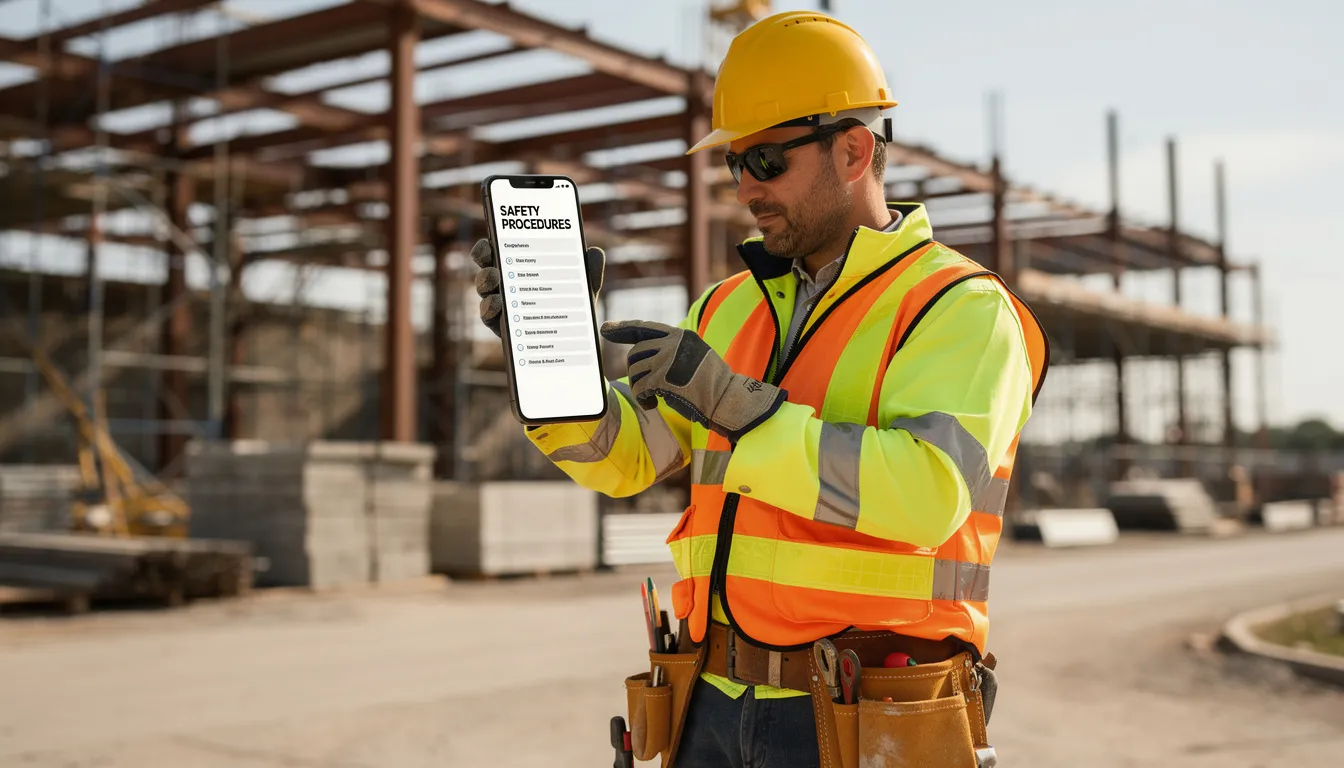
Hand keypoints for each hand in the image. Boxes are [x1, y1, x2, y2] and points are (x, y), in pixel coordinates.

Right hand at [471, 237, 605, 337]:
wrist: (573, 343)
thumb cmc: (573, 307)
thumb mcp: (584, 289)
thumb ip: (590, 272)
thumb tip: (596, 252)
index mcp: (520, 269)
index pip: (497, 252)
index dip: (488, 245)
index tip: (491, 241)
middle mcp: (505, 285)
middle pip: (486, 267)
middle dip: (484, 261)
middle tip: (494, 262)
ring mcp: (500, 306)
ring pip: (483, 291)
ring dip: (485, 283)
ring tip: (496, 280)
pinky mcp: (500, 327)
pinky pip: (487, 317)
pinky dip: (489, 309)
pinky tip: (498, 305)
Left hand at [599, 320, 785, 442]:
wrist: (727, 400)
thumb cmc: (712, 386)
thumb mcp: (694, 359)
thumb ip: (672, 353)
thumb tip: (641, 360)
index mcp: (681, 336)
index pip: (645, 328)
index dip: (623, 328)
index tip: (606, 329)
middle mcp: (673, 343)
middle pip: (635, 354)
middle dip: (635, 374)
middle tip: (646, 389)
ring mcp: (666, 359)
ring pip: (635, 371)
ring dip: (640, 388)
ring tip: (654, 399)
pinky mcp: (662, 378)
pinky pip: (639, 389)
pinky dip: (643, 400)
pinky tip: (654, 405)